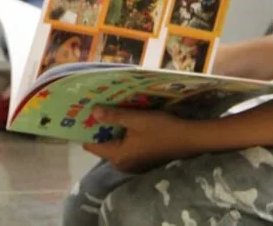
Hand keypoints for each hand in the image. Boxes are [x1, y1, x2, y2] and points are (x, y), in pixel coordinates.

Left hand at [82, 106, 199, 173]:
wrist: (189, 139)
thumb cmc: (162, 129)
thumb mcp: (136, 119)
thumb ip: (114, 116)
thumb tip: (93, 112)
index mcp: (118, 156)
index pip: (91, 145)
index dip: (86, 130)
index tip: (84, 114)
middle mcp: (121, 164)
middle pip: (102, 145)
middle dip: (100, 128)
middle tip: (97, 108)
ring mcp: (131, 165)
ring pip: (114, 146)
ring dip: (113, 131)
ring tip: (111, 111)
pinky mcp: (140, 161)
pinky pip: (124, 148)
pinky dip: (123, 136)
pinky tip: (127, 122)